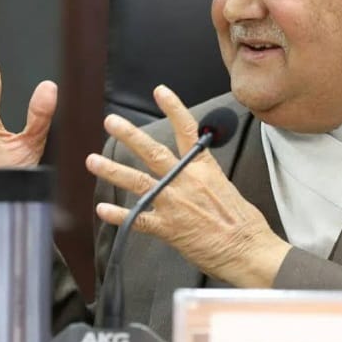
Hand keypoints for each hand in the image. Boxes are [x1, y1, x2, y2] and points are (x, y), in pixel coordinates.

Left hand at [85, 85, 289, 286]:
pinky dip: (118, 215)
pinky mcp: (168, 228)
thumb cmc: (243, 223)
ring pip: (138, 182)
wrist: (248, 250)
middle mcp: (186, 182)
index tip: (160, 91)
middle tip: (111, 121)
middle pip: (153, 152)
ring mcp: (174, 204)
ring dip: (112, 170)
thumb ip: (203, 178)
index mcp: (204, 169)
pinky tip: (102, 209)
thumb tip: (193, 173)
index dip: (173, 108)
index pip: (187, 131)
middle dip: (129, 135)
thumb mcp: (226, 188)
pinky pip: (138, 218)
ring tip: (93, 160)